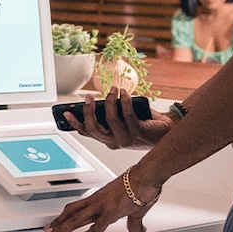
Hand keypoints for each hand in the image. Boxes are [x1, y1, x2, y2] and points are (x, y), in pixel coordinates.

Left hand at [44, 168, 157, 231]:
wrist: (146, 176)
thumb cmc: (141, 185)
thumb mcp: (135, 208)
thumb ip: (133, 222)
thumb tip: (139, 230)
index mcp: (100, 198)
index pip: (78, 207)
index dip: (67, 215)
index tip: (60, 220)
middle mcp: (97, 201)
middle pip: (71, 211)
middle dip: (58, 221)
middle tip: (48, 228)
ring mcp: (101, 206)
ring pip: (76, 217)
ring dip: (63, 226)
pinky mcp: (110, 212)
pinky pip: (94, 226)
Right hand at [59, 87, 174, 149]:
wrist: (166, 132)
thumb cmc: (144, 124)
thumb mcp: (122, 120)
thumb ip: (111, 114)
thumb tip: (100, 101)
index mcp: (108, 140)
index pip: (87, 133)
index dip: (75, 123)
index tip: (66, 112)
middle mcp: (115, 142)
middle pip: (94, 128)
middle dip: (88, 111)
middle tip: (88, 97)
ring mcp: (126, 139)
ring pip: (110, 119)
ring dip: (110, 100)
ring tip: (113, 89)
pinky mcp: (139, 133)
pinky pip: (127, 114)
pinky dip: (125, 100)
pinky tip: (125, 92)